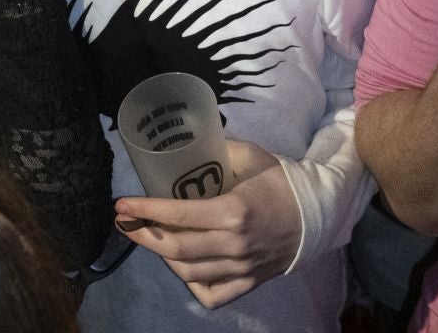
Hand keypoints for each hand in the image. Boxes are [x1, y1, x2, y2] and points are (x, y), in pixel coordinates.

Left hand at [115, 140, 301, 307]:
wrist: (317, 214)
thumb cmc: (280, 180)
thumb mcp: (250, 155)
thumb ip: (218, 150)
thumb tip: (186, 143)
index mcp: (233, 211)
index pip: (178, 215)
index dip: (145, 210)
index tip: (120, 205)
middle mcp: (234, 245)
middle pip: (176, 249)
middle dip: (142, 235)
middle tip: (124, 222)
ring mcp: (241, 269)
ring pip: (189, 272)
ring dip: (162, 257)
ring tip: (150, 237)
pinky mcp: (249, 283)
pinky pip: (212, 295)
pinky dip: (191, 284)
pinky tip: (182, 266)